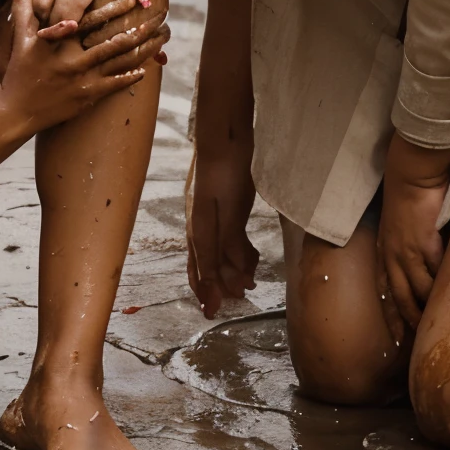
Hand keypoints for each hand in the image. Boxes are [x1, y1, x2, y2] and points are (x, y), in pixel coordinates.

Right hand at [0, 0, 166, 134]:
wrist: (14, 111)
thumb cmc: (19, 67)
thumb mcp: (20, 32)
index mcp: (57, 40)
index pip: (91, 20)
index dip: (115, 9)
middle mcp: (71, 59)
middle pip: (115, 41)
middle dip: (142, 27)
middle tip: (161, 16)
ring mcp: (81, 79)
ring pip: (121, 62)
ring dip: (146, 49)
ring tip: (163, 37)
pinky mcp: (87, 97)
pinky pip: (116, 85)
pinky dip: (133, 75)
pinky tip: (147, 67)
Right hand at [186, 143, 258, 318]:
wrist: (228, 136)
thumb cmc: (225, 171)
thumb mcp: (227, 211)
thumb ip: (227, 245)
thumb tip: (230, 281)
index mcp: (198, 228)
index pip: (201, 268)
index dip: (207, 291)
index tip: (213, 313)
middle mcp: (200, 224)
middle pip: (207, 263)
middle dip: (221, 283)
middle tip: (241, 295)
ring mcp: (210, 214)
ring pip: (219, 251)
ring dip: (233, 267)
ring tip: (250, 278)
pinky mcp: (223, 205)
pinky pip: (228, 236)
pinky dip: (238, 250)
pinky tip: (251, 255)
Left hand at [374, 134, 449, 344]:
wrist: (412, 171)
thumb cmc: (409, 191)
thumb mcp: (401, 222)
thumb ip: (408, 241)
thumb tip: (423, 256)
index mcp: (383, 248)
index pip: (382, 288)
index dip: (388, 313)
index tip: (393, 337)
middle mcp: (390, 253)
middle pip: (397, 297)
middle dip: (406, 322)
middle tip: (416, 345)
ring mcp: (406, 250)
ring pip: (416, 291)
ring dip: (426, 310)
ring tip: (438, 328)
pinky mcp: (423, 243)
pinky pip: (434, 273)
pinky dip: (442, 288)